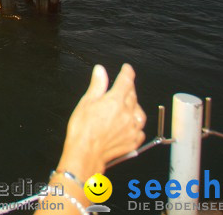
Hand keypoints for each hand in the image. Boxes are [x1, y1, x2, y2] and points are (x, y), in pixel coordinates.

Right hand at [57, 64, 145, 181]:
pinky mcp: (133, 141)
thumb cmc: (83, 129)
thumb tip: (100, 71)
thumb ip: (97, 85)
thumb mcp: (86, 102)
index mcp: (115, 101)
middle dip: (129, 88)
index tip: (127, 69)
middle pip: (133, 95)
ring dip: (135, 106)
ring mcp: (132, 128)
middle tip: (123, 86)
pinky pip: (140, 129)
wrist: (86, 153)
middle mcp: (127, 113)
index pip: (126, 81)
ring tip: (127, 105)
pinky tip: (129, 124)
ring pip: (139, 112)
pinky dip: (136, 124)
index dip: (127, 73)